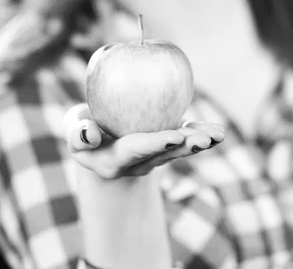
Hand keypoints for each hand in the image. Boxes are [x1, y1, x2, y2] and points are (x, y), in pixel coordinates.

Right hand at [63, 103, 224, 178]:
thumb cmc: (84, 130)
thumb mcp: (73, 131)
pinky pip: (186, 140)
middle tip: (203, 139)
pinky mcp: (167, 145)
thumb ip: (77, 134)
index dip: (155, 143)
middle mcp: (139, 162)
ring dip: (199, 143)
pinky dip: (201, 134)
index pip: (136, 150)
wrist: (100, 140)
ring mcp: (155, 156)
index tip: (174, 136)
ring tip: (219, 135)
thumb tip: (92, 134)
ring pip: (179, 150)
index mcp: (114, 160)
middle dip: (185, 147)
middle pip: (164, 154)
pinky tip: (218, 132)